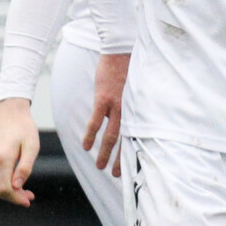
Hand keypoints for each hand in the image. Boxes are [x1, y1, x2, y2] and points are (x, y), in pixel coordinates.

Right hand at [0, 98, 39, 205]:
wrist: (10, 111)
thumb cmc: (25, 128)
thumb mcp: (32, 146)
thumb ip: (25, 167)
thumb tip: (17, 186)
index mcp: (2, 157)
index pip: (5, 188)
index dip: (16, 198)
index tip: (29, 200)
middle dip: (12, 198)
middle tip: (29, 196)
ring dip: (7, 193)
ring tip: (24, 190)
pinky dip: (1, 184)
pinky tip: (15, 181)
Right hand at [85, 52, 128, 174]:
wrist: (122, 49)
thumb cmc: (131, 65)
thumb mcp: (138, 87)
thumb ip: (135, 103)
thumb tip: (133, 115)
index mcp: (139, 108)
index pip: (138, 135)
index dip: (134, 152)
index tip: (133, 166)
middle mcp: (130, 110)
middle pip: (126, 141)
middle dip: (121, 160)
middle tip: (117, 176)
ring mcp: (117, 105)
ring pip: (111, 136)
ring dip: (105, 153)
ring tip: (101, 167)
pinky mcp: (104, 98)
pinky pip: (96, 122)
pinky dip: (91, 135)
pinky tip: (86, 146)